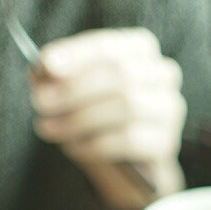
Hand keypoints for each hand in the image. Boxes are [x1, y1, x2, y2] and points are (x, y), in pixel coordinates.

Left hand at [30, 28, 185, 209]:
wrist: (127, 162)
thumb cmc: (97, 117)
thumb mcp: (73, 92)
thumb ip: (57, 78)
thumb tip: (42, 71)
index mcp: (139, 48)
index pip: (108, 47)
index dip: (77, 55)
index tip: (46, 64)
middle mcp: (162, 72)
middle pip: (120, 75)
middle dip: (75, 89)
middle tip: (41, 103)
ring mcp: (168, 107)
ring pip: (127, 107)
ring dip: (80, 118)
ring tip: (50, 128)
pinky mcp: (166, 140)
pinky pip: (131, 139)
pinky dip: (96, 143)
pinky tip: (74, 147)